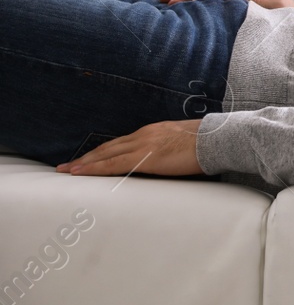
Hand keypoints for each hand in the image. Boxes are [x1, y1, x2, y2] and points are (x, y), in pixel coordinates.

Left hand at [56, 119, 202, 177]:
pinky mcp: (144, 158)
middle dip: (86, 157)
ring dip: (84, 163)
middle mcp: (143, 135)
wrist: (217, 139)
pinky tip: (80, 173)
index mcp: (152, 131)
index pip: (121, 142)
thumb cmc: (207, 142)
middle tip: (66, 166)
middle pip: (107, 147)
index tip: (89, 158)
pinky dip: (93, 168)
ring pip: (104, 155)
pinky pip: (112, 164)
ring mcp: (142, 145)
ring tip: (67, 171)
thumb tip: (170, 158)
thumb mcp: (184, 142)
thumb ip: (171, 148)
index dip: (102, 151)